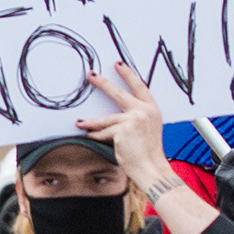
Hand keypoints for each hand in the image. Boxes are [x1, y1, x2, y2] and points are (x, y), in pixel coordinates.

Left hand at [75, 64, 175, 197]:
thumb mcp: (148, 129)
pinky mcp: (122, 130)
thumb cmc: (149, 153)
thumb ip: (137, 118)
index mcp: (153, 109)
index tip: (118, 64)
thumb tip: (115, 115)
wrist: (152, 168)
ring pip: (106, 118)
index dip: (128, 75)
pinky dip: (96, 136)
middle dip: (102, 83)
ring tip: (80, 122)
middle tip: (92, 75)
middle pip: (119, 93)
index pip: (139, 86)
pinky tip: (90, 137)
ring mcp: (133, 119)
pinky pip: (104, 132)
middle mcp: (144, 111)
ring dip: (91, 121)